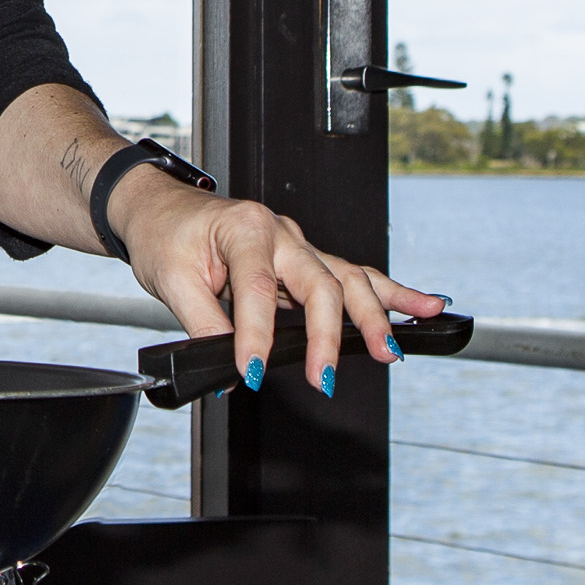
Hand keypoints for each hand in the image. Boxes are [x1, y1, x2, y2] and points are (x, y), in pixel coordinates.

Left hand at [115, 170, 444, 396]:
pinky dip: (390, 294)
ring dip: (378, 314)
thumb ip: (204, 326)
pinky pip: (354, 277)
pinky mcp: (305, 260)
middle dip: (329, 334)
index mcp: (246, 229)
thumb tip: (230, 368)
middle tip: (325, 377)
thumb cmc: (166, 234)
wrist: (160, 208)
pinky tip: (424, 306)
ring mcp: (298, 245)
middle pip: (321, 283)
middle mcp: (281, 233)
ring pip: (350, 278)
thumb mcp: (171, 280)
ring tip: (395, 347)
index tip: (251, 372)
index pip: (257, 289)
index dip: (256, 336)